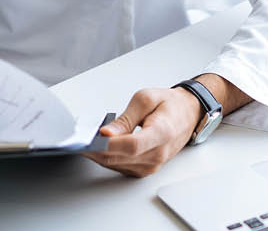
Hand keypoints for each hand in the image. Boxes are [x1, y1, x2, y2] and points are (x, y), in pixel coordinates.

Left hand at [83, 87, 202, 177]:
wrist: (187, 114)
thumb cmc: (169, 105)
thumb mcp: (145, 99)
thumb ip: (125, 118)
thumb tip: (106, 133)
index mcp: (161, 133)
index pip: (132, 145)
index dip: (109, 143)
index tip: (91, 137)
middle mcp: (157, 154)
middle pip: (119, 158)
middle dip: (95, 148)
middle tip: (80, 137)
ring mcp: (152, 165)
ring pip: (116, 165)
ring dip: (98, 154)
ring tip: (87, 139)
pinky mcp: (145, 170)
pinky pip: (120, 166)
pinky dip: (107, 157)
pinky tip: (100, 146)